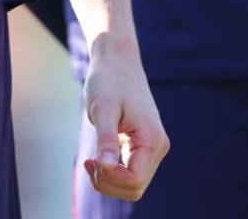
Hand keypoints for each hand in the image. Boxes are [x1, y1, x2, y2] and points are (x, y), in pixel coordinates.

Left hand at [81, 37, 169, 201]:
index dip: (110, 177)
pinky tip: (97, 158)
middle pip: (134, 188)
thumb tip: (105, 166)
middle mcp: (158, 145)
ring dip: (109, 180)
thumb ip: (106, 138)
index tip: (92, 159)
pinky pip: (131, 171)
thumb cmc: (108, 79)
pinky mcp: (144, 144)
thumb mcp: (102, 108)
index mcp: (152, 138)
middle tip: (89, 161)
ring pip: (133, 184)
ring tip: (91, 160)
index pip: (134, 181)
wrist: (117, 59)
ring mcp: (153, 146)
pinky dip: (113, 172)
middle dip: (108, 182)